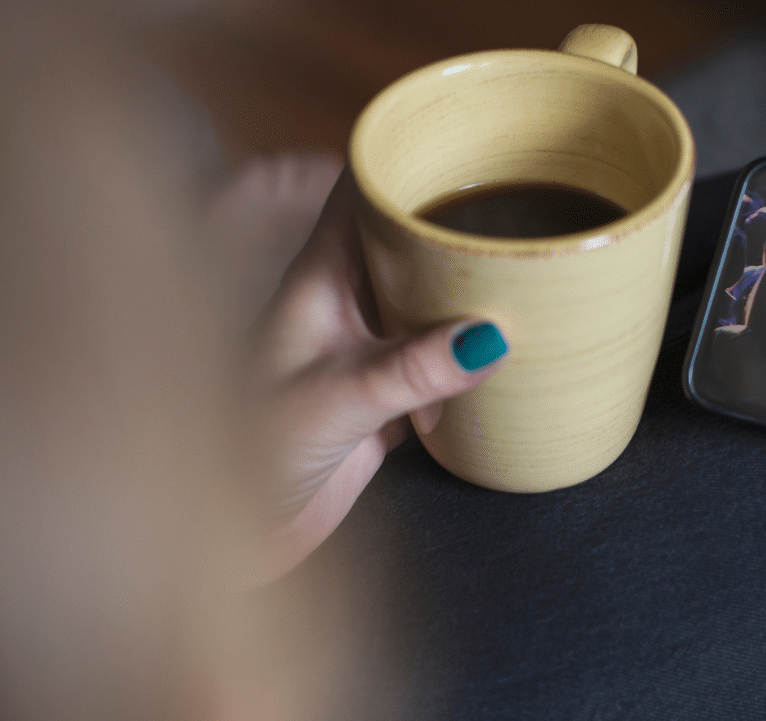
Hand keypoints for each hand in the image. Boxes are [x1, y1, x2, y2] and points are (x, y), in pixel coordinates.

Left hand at [248, 170, 506, 583]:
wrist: (233, 533)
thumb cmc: (249, 455)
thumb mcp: (334, 403)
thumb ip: (409, 371)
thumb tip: (490, 338)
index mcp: (317, 282)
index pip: (359, 195)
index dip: (402, 160)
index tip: (463, 142)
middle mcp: (342, 306)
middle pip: (405, 242)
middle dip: (456, 222)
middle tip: (523, 205)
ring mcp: (365, 352)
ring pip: (426, 301)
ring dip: (469, 289)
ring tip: (532, 267)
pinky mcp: (384, 403)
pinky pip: (439, 363)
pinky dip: (472, 354)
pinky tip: (513, 351)